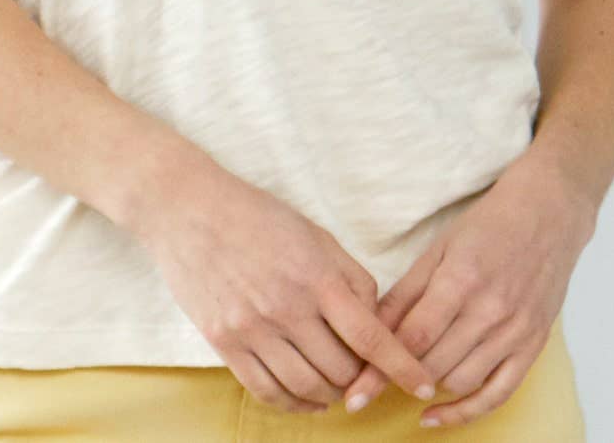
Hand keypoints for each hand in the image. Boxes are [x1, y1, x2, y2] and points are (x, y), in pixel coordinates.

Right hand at [136, 153, 439, 413]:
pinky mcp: (225, 343)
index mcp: (315, 276)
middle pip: (342, 371)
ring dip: (331, 395)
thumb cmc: (258, 216)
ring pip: (308, 389)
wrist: (188, 210)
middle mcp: (286, 307)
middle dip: (361, 378)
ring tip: (336, 384)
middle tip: (363, 370)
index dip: (403, 366)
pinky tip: (305, 397)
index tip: (424, 384)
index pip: (371, 336)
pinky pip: (268, 392)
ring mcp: (253, 329)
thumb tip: (376, 321)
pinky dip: (294, 404)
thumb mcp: (315, 234)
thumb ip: (350, 277)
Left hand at [339, 152, 596, 426]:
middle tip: (374, 382)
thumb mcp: (438, 248)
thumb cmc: (487, 226)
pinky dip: (466, 412)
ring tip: (408, 378)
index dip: (380, 366)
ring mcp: (515, 332)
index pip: (413, 337)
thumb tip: (370, 329)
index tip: (356, 388)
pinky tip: (436, 416)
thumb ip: (405, 292)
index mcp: (460, 279)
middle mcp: (489, 310)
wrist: (547, 214)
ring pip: (460, 382)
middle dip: (399, 378)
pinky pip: (498, 394)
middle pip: (434, 364)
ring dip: (429, 386)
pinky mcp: (533, 346)